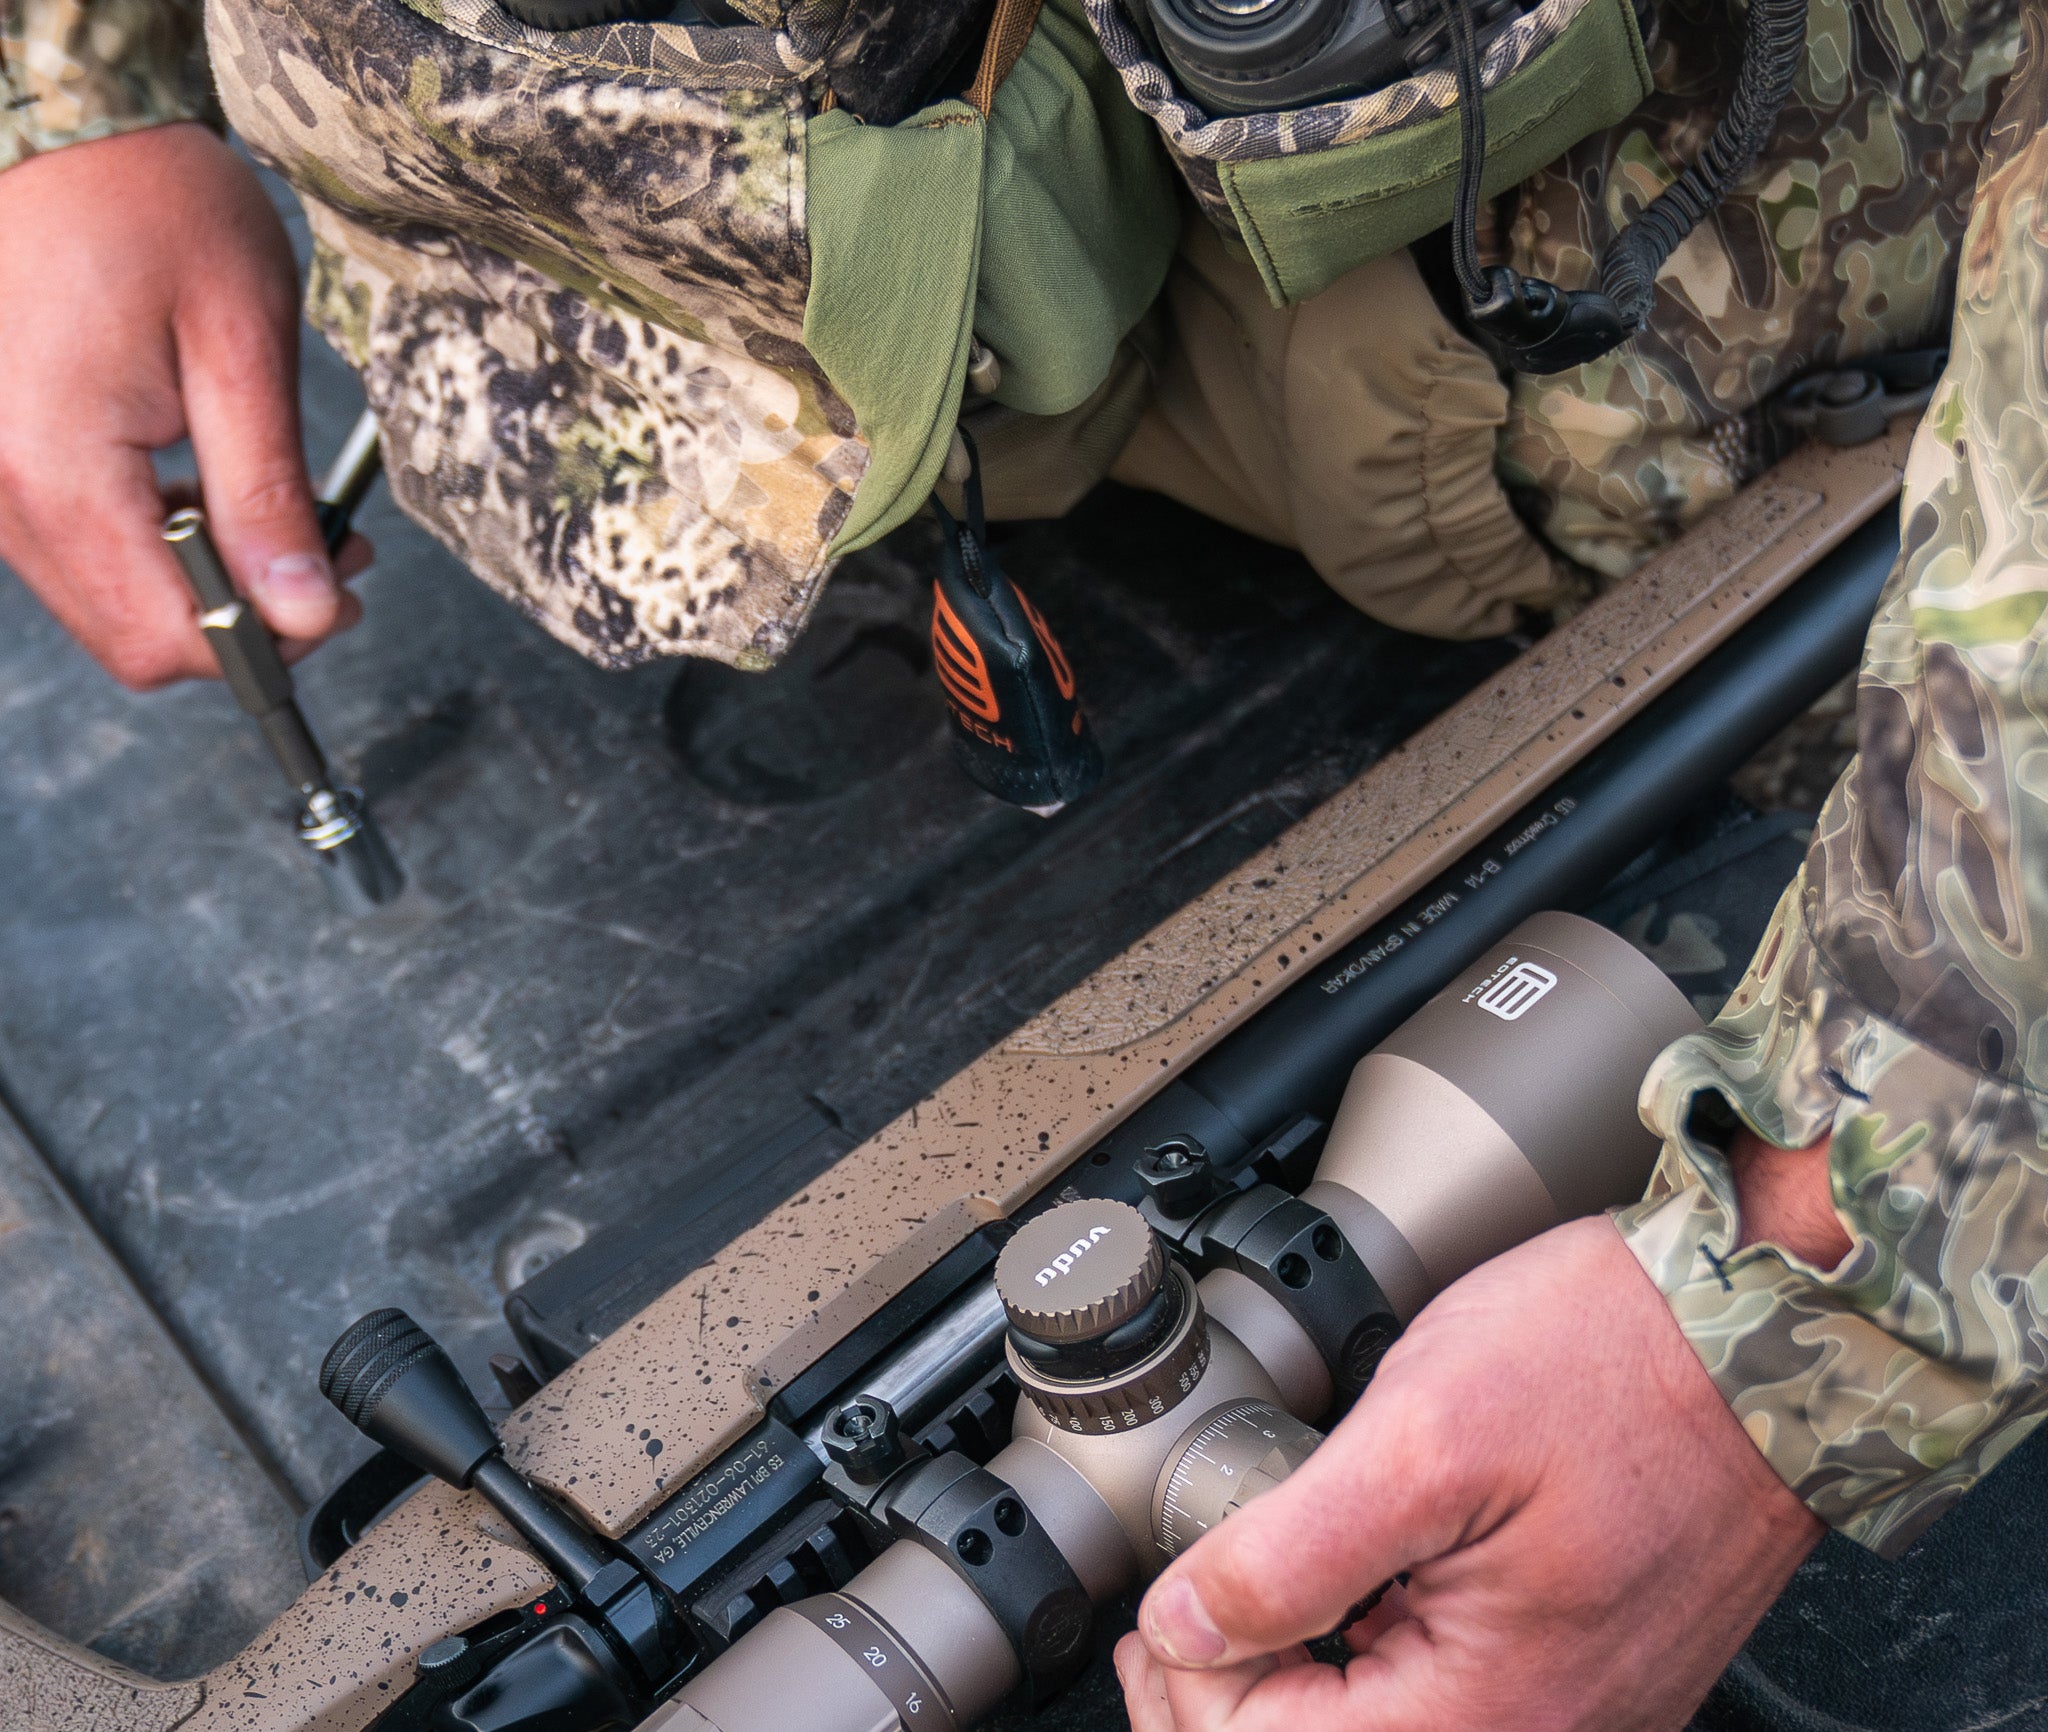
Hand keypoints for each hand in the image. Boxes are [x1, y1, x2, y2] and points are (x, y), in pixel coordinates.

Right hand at [0, 123, 368, 689]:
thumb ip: (268, 493)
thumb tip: (304, 611)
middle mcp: (0, 489)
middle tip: (325, 555)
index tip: (336, 594)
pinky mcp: (0, 460)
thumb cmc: (153, 204)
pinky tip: (213, 486)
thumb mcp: (242, 347)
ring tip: (284, 514)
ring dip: (205, 581)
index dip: (265, 643)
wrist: (64, 124)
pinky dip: (158, 541)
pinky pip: (81, 546)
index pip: (164, 638)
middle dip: (242, 618)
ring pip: (108, 598)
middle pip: (132, 636)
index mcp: (56, 467)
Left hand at [1115, 1216, 1823, 1731]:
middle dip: (1228, 1706)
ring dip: (1295, 1689)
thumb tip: (1187, 1625)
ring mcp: (1575, 1710)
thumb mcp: (1419, 1437)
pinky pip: (1453, 1704)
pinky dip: (1371, 1664)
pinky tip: (1344, 1599)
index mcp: (1494, 1709)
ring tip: (1244, 1605)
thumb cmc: (1611, 1359)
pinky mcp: (1589, 1670)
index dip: (1186, 1693)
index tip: (1154, 1623)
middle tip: (1174, 1625)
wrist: (1756, 1325)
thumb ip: (1288, 1554)